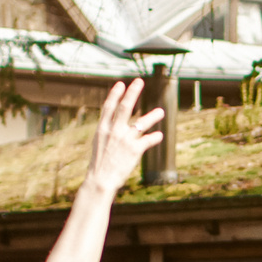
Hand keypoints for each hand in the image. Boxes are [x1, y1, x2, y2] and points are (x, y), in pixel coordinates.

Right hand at [82, 78, 166, 192]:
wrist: (100, 180)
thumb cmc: (100, 165)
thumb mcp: (100, 144)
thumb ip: (108, 133)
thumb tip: (115, 125)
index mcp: (102, 129)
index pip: (108, 107)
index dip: (115, 94)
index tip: (121, 84)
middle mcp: (114, 131)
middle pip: (125, 107)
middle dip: (133, 93)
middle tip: (140, 81)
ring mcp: (125, 140)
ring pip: (141, 122)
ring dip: (152, 116)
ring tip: (161, 112)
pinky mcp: (135, 150)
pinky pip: (149, 140)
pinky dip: (155, 137)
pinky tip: (159, 136)